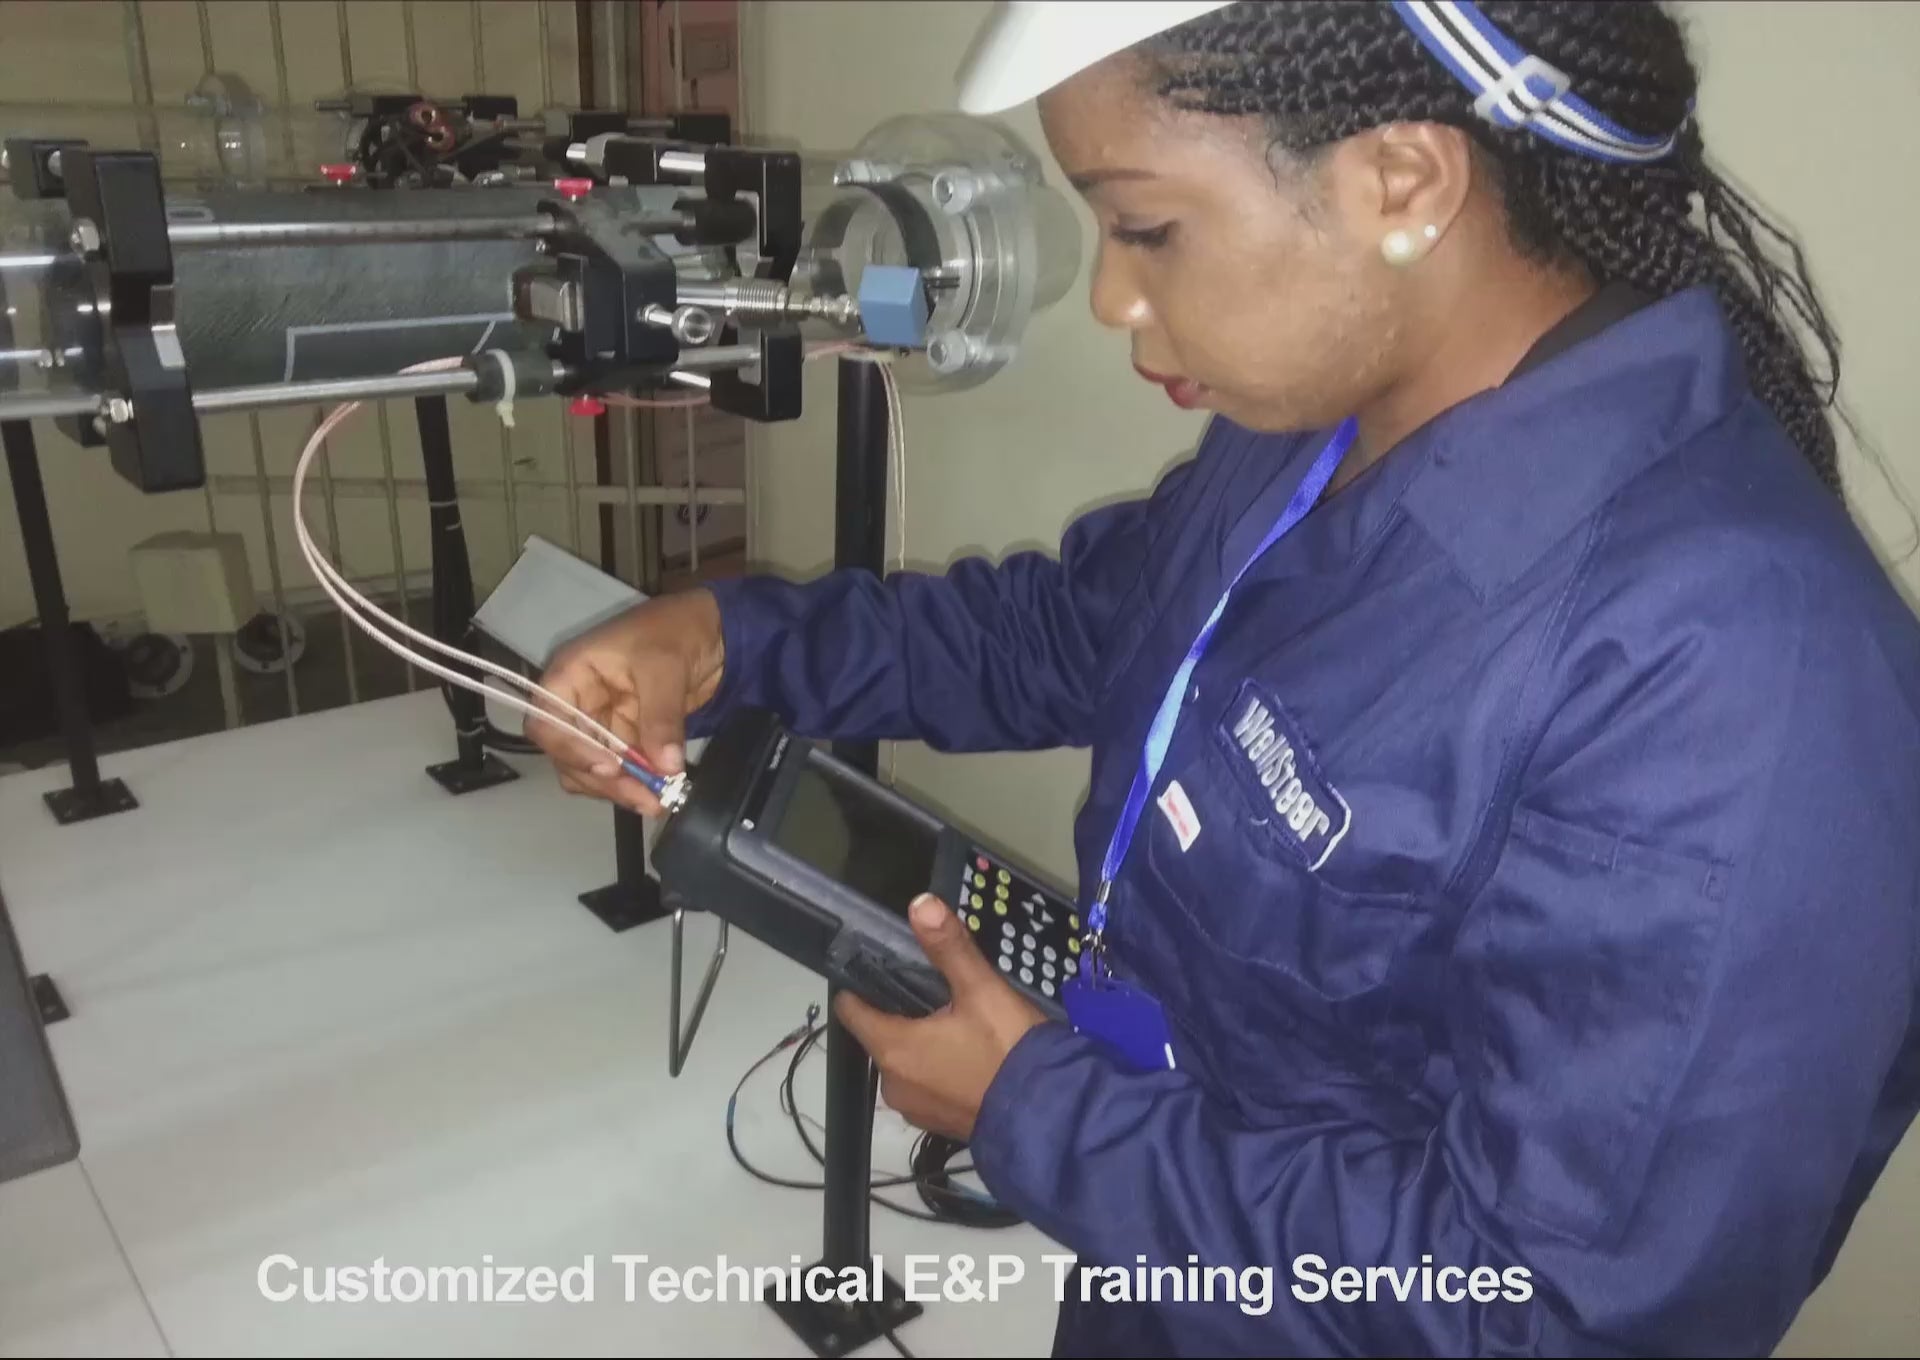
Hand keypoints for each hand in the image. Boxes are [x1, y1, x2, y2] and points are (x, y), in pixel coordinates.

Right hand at [528, 589, 725, 816]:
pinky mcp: (625, 739)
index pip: (546, 721)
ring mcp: (600, 724)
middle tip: (645, 797)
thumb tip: (666, 767)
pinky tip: (660, 794)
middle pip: (568, 755)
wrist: (710, 629)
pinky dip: (635, 785)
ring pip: (591, 770)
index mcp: (571, 675)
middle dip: (604, 780)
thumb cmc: (674, 629)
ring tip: (657, 801)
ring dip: (619, 790)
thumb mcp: (664, 667)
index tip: (608, 766)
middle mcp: (577, 703)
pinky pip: (619, 771)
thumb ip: (662, 717)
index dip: (569, 748)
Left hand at [833, 894, 1049, 1141]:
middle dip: (902, 1011)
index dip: (860, 984)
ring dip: (922, 1042)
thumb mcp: (982, 990)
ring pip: (906, 1061)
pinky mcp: (938, 1123)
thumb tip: (920, 904)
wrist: (1052, 1116)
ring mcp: (915, 1109)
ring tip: (959, 1020)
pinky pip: (927, 1085)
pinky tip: (970, 1054)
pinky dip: (939, 1068)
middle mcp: (893, 1084)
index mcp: (893, 1049)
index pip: (850, 1010)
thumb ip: (949, 947)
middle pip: (881, 1033)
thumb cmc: (1009, 1050)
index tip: (881, 964)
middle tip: (938, 989)